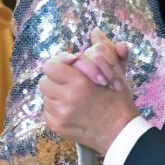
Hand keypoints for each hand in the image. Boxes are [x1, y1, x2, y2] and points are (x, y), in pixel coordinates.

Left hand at [40, 33, 139, 154]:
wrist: (120, 133)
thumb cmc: (119, 101)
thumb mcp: (115, 73)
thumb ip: (104, 50)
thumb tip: (96, 31)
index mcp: (79, 82)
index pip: (50, 66)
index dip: (58, 64)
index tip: (68, 68)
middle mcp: (66, 99)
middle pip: (44, 81)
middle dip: (56, 80)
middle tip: (69, 83)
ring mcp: (60, 115)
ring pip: (45, 97)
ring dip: (55, 95)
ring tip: (71, 97)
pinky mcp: (57, 127)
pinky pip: (47, 112)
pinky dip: (56, 110)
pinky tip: (70, 110)